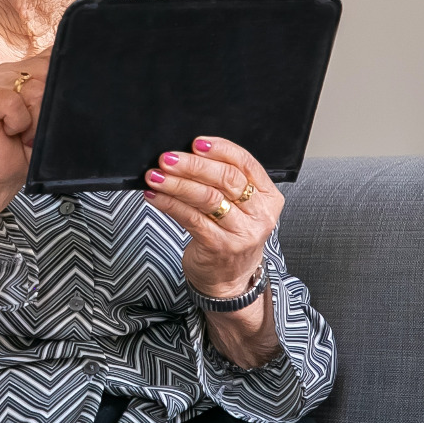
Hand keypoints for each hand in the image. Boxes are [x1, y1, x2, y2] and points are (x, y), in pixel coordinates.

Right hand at [0, 49, 51, 237]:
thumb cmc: (26, 149)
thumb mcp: (53, 119)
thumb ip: (61, 95)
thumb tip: (78, 81)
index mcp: (31, 70)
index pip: (57, 57)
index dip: (64, 80)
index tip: (56, 108)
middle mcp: (12, 69)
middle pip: (49, 73)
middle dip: (49, 107)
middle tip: (37, 128)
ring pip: (34, 89)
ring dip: (34, 120)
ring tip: (24, 132)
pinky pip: (12, 102)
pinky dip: (17, 122)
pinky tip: (10, 131)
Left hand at [143, 136, 283, 297]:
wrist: (230, 279)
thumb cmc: (229, 234)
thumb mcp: (239, 206)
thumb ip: (223, 181)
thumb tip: (186, 153)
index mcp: (268, 196)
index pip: (246, 163)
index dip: (220, 149)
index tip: (195, 143)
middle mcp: (260, 214)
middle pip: (226, 179)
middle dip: (193, 165)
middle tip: (167, 158)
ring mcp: (242, 233)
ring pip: (207, 198)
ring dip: (176, 184)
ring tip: (154, 176)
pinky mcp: (220, 247)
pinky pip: (191, 218)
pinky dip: (169, 204)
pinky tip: (154, 196)